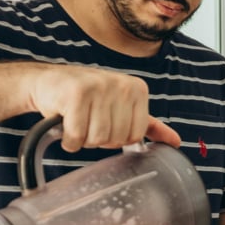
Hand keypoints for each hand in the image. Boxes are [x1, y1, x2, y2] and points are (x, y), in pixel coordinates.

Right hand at [30, 65, 179, 150]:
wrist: (48, 82)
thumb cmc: (88, 98)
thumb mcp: (122, 107)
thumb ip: (149, 125)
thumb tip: (176, 142)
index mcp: (138, 89)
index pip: (136, 134)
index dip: (117, 138)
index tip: (105, 123)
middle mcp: (121, 85)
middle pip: (117, 138)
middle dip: (99, 139)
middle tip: (88, 121)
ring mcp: (99, 87)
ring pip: (97, 139)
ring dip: (83, 140)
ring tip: (78, 122)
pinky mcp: (76, 94)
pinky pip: (76, 136)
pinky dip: (68, 140)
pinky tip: (65, 125)